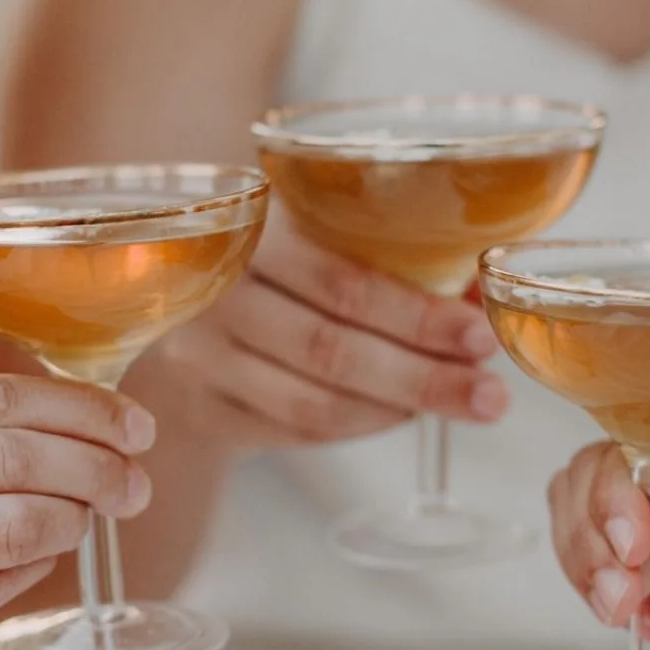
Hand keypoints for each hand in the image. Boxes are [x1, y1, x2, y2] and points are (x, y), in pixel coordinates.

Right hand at [0, 371, 153, 649]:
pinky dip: (32, 567)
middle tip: (135, 481)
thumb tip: (69, 425)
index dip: (76, 408)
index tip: (130, 425)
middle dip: (96, 464)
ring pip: (11, 519)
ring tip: (97, 517)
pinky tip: (47, 557)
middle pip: (9, 452)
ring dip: (74, 517)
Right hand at [135, 221, 508, 448]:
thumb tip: (478, 287)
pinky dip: (359, 425)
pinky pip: (295, 431)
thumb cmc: (258, 242)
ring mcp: (198, 360)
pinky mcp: (201, 409)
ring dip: (399, 410)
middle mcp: (209, 296)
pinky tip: (399, 412)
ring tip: (462, 402)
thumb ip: (384, 245)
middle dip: (426, 379)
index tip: (481, 335)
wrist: (157, 279)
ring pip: (315, 405)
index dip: (417, 316)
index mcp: (243, 229)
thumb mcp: (306, 218)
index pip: (341, 285)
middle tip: (491, 395)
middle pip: (332, 353)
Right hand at [547, 411, 649, 649]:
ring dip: (587, 563)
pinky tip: (633, 624)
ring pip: (590, 518)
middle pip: (598, 471)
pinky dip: (606, 594)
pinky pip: (615, 569)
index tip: (636, 540)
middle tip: (623, 588)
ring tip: (621, 612)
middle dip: (592, 529)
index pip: (643, 433)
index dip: (620, 483)